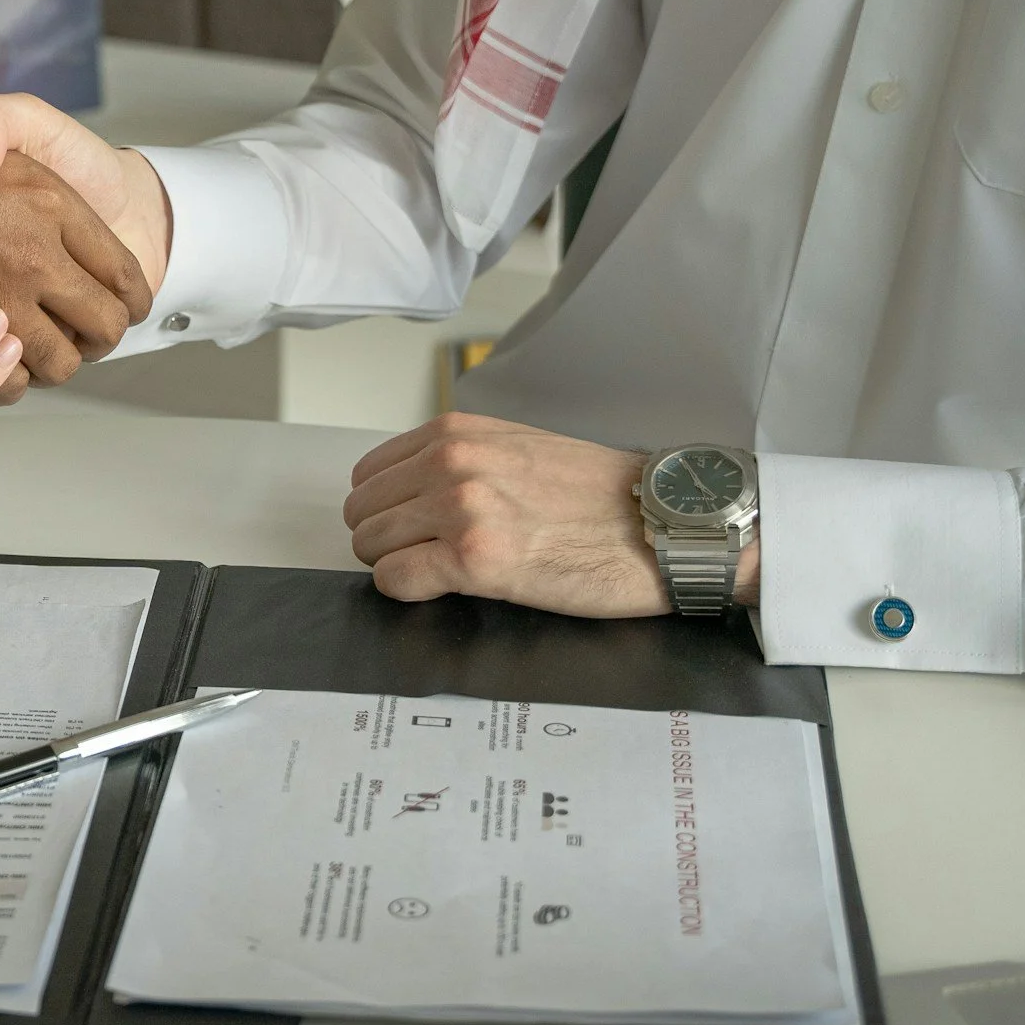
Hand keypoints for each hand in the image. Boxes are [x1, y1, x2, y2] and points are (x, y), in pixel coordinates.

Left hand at [342, 412, 671, 616]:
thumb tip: (410, 493)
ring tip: (444, 571)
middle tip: (428, 555)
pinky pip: (396, 580)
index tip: (412, 527)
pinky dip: (409, 590)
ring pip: (371, 546)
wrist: (661, 524)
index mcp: (457, 433)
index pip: (370, 474)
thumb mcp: (517, 449)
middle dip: (387, 539)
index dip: (387, 508)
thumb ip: (460, 461)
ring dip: (398, 565)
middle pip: (363, 512)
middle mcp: (451, 462)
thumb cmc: (601, 495)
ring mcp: (461, 510)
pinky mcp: (475, 561)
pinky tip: (446, 588)